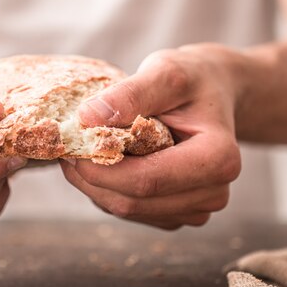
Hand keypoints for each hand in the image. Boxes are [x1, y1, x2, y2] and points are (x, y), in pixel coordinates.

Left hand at [60, 45, 242, 229]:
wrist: (216, 94)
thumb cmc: (194, 80)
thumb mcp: (166, 72)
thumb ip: (131, 94)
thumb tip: (87, 119)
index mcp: (218, 159)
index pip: (146, 180)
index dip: (100, 167)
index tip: (72, 143)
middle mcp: (213, 193)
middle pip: (132, 201)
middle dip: (92, 177)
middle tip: (68, 147)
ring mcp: (196, 209)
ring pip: (126, 209)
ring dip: (96, 184)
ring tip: (86, 149)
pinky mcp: (177, 214)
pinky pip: (130, 210)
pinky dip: (108, 189)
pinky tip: (106, 161)